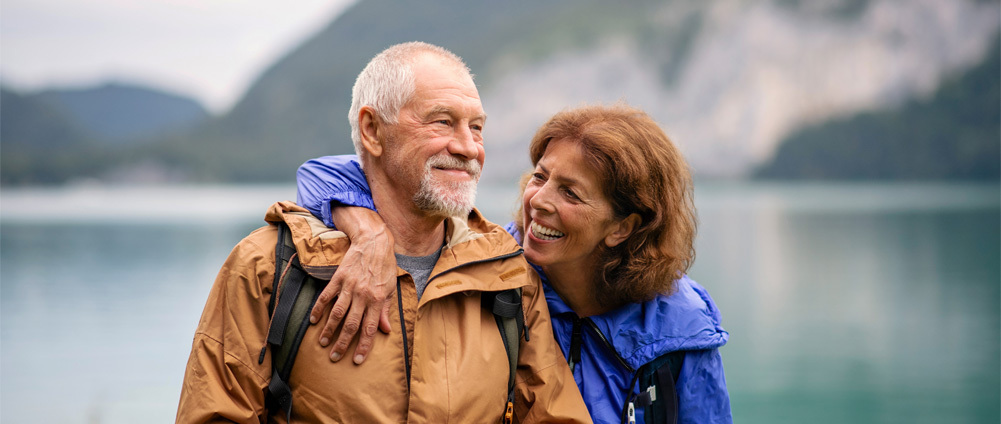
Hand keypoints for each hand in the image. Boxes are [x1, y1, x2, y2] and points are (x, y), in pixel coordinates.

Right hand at [309, 206, 395, 363]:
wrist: (374, 242)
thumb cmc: (385, 266)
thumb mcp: (391, 288)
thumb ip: (386, 310)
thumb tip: (386, 330)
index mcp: (378, 300)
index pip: (370, 328)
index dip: (363, 346)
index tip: (356, 360)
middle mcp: (363, 296)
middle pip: (351, 325)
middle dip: (342, 343)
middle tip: (334, 357)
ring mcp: (349, 287)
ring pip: (337, 313)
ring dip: (329, 330)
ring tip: (322, 342)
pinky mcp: (338, 278)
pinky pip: (326, 296)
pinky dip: (318, 308)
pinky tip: (313, 320)